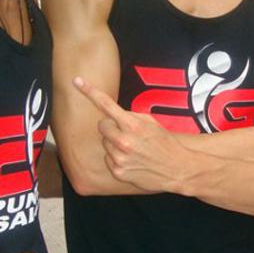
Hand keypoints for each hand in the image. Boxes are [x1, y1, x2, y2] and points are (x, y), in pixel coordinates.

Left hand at [74, 76, 185, 191]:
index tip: (76, 81)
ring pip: (105, 143)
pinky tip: (132, 160)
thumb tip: (112, 114)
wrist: (177, 168)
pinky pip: (108, 159)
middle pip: (102, 125)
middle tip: (126, 132)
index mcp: (133, 125)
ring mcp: (119, 158)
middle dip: (111, 126)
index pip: (106, 104)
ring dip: (115, 143)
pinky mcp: (118, 171)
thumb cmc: (165, 143)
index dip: (89, 91)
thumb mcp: (151, 123)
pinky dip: (116, 158)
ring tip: (133, 149)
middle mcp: (124, 141)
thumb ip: (131, 117)